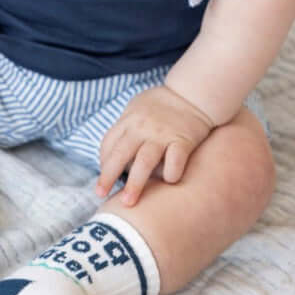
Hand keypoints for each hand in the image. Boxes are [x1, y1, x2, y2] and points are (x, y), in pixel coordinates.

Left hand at [96, 85, 214, 206]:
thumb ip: (126, 127)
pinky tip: (169, 181)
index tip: (103, 178)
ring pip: (144, 162)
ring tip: (128, 203)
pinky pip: (174, 163)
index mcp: (129, 119)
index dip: (103, 162)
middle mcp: (142, 127)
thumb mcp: (137, 107)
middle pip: (120, 154)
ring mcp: (162, 134)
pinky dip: (170, 175)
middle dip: (107, 176)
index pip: (108, 143)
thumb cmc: (163, 103)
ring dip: (134, 184)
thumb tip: (113, 152)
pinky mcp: (183, 141)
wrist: (193, 92)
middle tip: (101, 195)